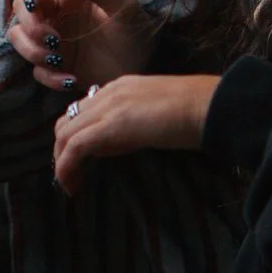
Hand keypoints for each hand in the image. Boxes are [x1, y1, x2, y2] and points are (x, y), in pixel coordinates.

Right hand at [8, 0, 153, 91]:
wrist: (146, 67)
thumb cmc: (137, 29)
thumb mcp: (125, 5)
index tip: (35, 2)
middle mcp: (57, 11)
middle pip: (21, 6)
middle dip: (31, 24)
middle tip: (54, 40)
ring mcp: (53, 39)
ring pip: (18, 37)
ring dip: (32, 50)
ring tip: (59, 61)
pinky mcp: (55, 66)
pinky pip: (36, 70)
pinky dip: (49, 76)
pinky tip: (71, 80)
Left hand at [51, 74, 219, 193]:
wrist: (210, 106)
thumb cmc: (196, 113)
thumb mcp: (154, 116)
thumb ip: (131, 126)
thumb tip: (109, 145)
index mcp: (120, 87)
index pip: (84, 110)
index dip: (76, 136)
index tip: (81, 161)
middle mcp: (108, 93)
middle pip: (67, 121)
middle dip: (62, 150)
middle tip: (71, 175)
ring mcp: (107, 107)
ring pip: (65, 133)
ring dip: (61, 161)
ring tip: (69, 184)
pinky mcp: (110, 126)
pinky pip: (74, 146)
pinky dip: (66, 166)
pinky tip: (71, 185)